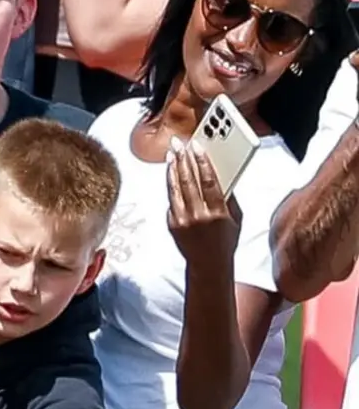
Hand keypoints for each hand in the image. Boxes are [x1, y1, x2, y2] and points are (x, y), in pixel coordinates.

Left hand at [166, 139, 240, 270]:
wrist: (208, 265)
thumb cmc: (225, 240)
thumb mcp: (236, 218)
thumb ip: (229, 197)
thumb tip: (222, 174)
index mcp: (218, 213)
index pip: (208, 181)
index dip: (202, 161)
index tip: (196, 146)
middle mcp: (198, 216)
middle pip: (188, 181)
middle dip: (183, 159)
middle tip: (179, 144)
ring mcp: (182, 221)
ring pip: (175, 188)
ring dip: (172, 169)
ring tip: (172, 154)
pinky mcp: (172, 224)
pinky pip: (171, 201)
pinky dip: (171, 186)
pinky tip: (171, 174)